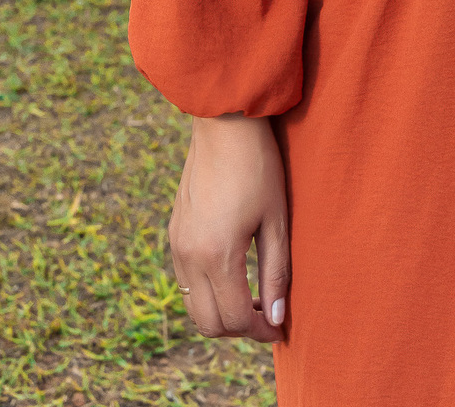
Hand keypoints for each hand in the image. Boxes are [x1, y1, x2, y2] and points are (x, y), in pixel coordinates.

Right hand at [169, 114, 289, 341]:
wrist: (224, 124)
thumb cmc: (258, 166)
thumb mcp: (276, 220)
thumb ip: (276, 273)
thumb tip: (278, 318)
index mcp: (216, 256)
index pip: (235, 319)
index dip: (260, 331)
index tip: (281, 327)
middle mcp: (189, 257)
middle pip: (208, 323)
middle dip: (239, 329)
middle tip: (268, 316)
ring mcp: (176, 245)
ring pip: (193, 306)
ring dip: (221, 312)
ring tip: (253, 296)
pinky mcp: (173, 233)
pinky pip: (185, 281)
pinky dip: (206, 291)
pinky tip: (233, 272)